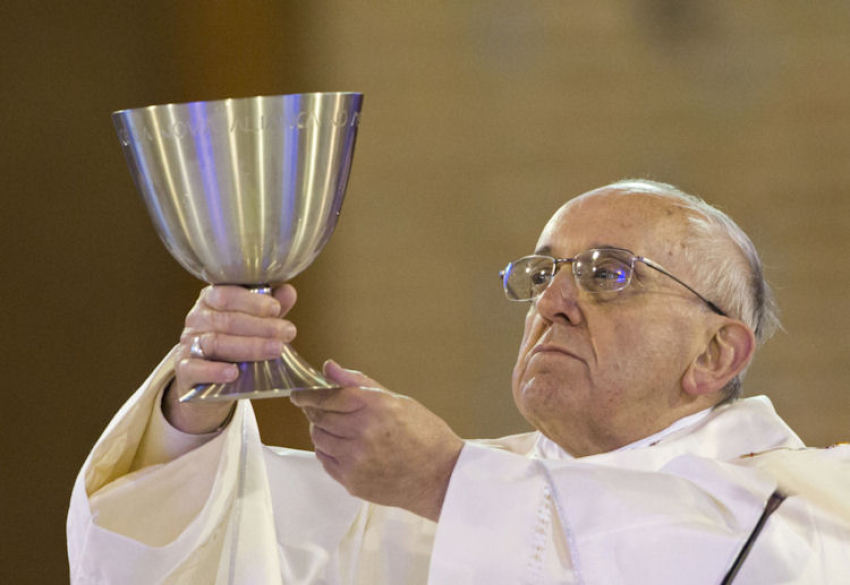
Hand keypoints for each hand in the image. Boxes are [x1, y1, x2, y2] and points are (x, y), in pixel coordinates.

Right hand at [164, 284, 297, 433]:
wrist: (209, 383)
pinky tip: (234, 373)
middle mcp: (196, 320)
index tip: (276, 309)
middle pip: (226, 320)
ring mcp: (188, 345)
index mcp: (210, 301)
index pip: (226, 294)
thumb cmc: (234, 346)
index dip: (252, 301)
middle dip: (261, 326)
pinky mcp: (184, 370)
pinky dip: (214, 371)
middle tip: (287, 332)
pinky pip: (195, 368)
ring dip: (249, 347)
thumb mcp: (254, 325)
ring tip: (275, 350)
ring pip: (215, 342)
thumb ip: (269, 310)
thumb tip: (288, 291)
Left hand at [290, 361, 463, 520]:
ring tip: (339, 431)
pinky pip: (325, 461)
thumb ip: (358, 383)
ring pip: (319, 439)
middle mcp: (361, 431)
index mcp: (374, 406)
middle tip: (322, 411)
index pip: (326, 396)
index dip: (308, 395)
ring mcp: (355, 459)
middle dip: (316, 412)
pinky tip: (345, 448)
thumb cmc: (425, 436)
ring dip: (322, 432)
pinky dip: (329, 452)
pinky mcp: (351, 481)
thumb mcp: (396, 400)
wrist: (440, 477)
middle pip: (319, 417)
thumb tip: (329, 367)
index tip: (299, 395)